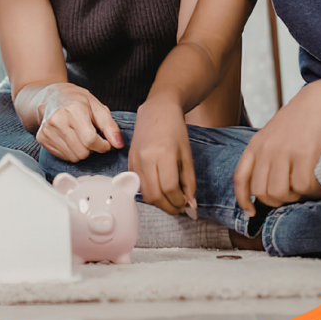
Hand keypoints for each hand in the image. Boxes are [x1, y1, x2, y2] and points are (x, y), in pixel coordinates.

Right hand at [35, 84, 124, 162]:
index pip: (90, 140)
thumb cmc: (77, 101)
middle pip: (82, 152)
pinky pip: (63, 157)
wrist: (51, 96)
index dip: (103, 145)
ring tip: (80, 137)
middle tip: (91, 137)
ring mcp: (47, 130)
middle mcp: (57, 120)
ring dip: (81, 151)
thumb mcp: (97, 107)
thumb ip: (110, 126)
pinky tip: (70, 139)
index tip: (105, 143)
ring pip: (73, 157)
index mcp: (73, 110)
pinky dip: (70, 152)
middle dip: (92, 149)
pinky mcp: (42, 138)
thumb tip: (119, 144)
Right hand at [128, 98, 195, 215]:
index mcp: (163, 154)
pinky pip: (138, 185)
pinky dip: (150, 193)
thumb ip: (189, 181)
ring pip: (144, 194)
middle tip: (180, 209)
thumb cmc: (175, 129)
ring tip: (172, 200)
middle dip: (169, 207)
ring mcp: (135, 161)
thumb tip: (190, 204)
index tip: (187, 205)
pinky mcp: (129, 162)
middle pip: (154, 196)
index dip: (179, 201)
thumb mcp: (187, 155)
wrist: (157, 110)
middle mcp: (145, 158)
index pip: (169, 188)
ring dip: (159, 203)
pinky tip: (161, 190)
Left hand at [233, 81, 320, 215]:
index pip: (240, 179)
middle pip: (260, 192)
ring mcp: (284, 151)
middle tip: (290, 193)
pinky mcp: (304, 153)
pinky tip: (315, 183)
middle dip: (275, 201)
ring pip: (278, 193)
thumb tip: (261, 187)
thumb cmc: (299, 120)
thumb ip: (265, 155)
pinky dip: (309, 191)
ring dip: (292, 197)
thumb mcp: (273, 134)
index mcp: (255, 145)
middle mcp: (266, 149)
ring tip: (301, 186)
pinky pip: (301, 186)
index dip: (242, 200)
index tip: (251, 212)